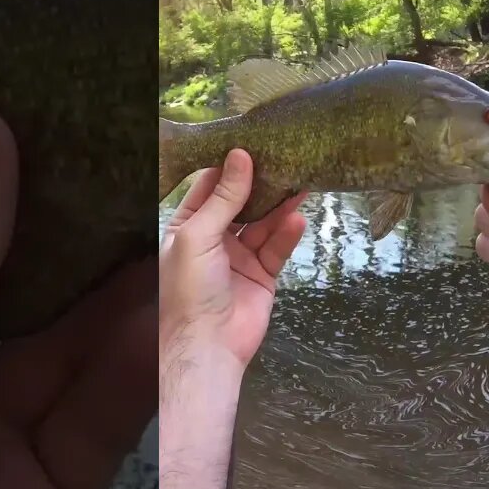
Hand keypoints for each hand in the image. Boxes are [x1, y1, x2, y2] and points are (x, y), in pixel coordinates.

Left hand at [158, 148, 306, 367]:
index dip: (231, 167)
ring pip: (264, 224)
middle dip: (261, 184)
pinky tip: (298, 217)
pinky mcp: (263, 274)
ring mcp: (240, 257)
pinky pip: (277, 248)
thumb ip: (223, 197)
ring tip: (301, 182)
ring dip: (280, 206)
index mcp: (188, 227)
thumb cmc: (190, 289)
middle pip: (242, 204)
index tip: (253, 142)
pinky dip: (287, 233)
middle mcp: (214, 239)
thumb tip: (240, 155)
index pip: (210, 189)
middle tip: (285, 158)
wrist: (207, 346)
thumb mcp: (198, 235)